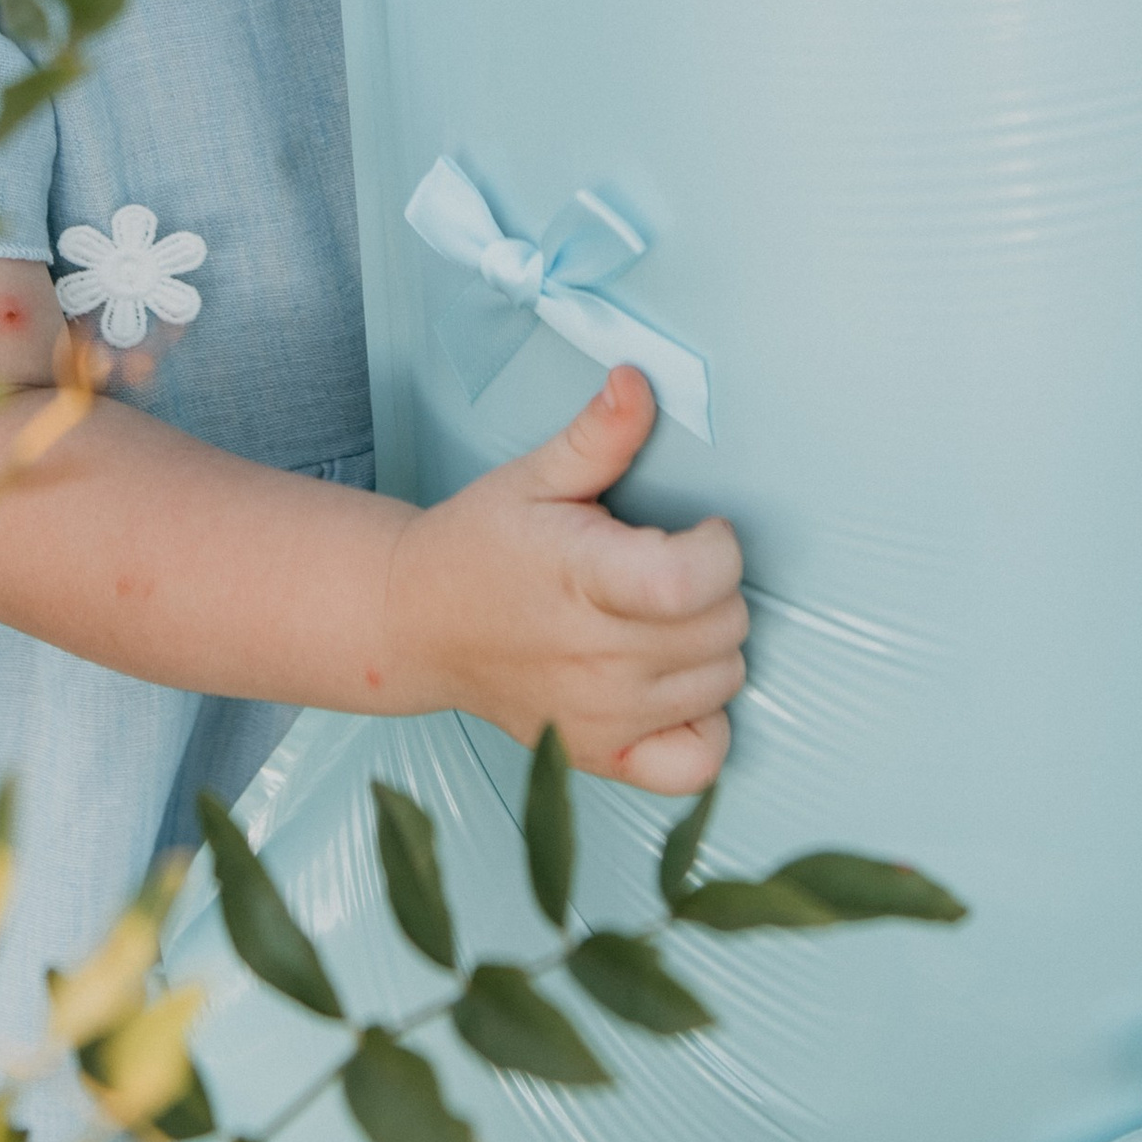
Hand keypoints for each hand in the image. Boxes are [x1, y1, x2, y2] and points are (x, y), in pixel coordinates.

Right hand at [381, 368, 746, 792]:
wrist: (417, 624)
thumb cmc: (480, 545)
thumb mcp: (534, 477)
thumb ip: (598, 435)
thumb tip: (638, 381)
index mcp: (580, 578)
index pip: (693, 582)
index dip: (718, 549)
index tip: (697, 531)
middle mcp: (595, 658)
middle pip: (724, 628)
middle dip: (715, 588)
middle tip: (669, 569)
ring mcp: (601, 717)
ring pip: (724, 681)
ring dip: (711, 645)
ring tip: (660, 617)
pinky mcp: (602, 756)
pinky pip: (700, 760)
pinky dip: (704, 721)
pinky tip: (672, 682)